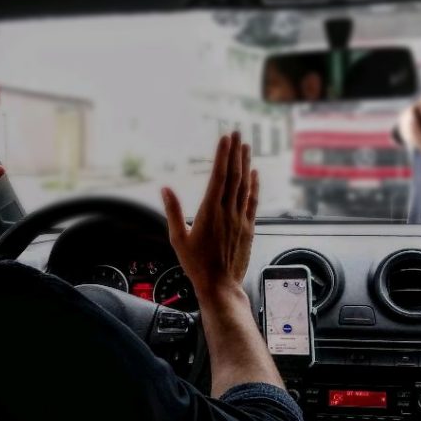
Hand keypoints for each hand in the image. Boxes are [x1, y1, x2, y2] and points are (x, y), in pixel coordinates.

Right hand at [162, 132, 258, 298]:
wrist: (220, 285)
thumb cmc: (196, 265)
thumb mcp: (178, 238)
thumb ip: (173, 211)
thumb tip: (165, 189)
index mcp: (209, 212)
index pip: (218, 176)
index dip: (223, 156)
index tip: (225, 139)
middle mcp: (228, 212)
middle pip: (234, 176)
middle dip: (235, 153)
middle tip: (236, 134)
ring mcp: (240, 219)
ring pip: (245, 186)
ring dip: (246, 164)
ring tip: (246, 147)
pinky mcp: (248, 228)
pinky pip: (252, 201)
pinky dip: (254, 186)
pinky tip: (254, 174)